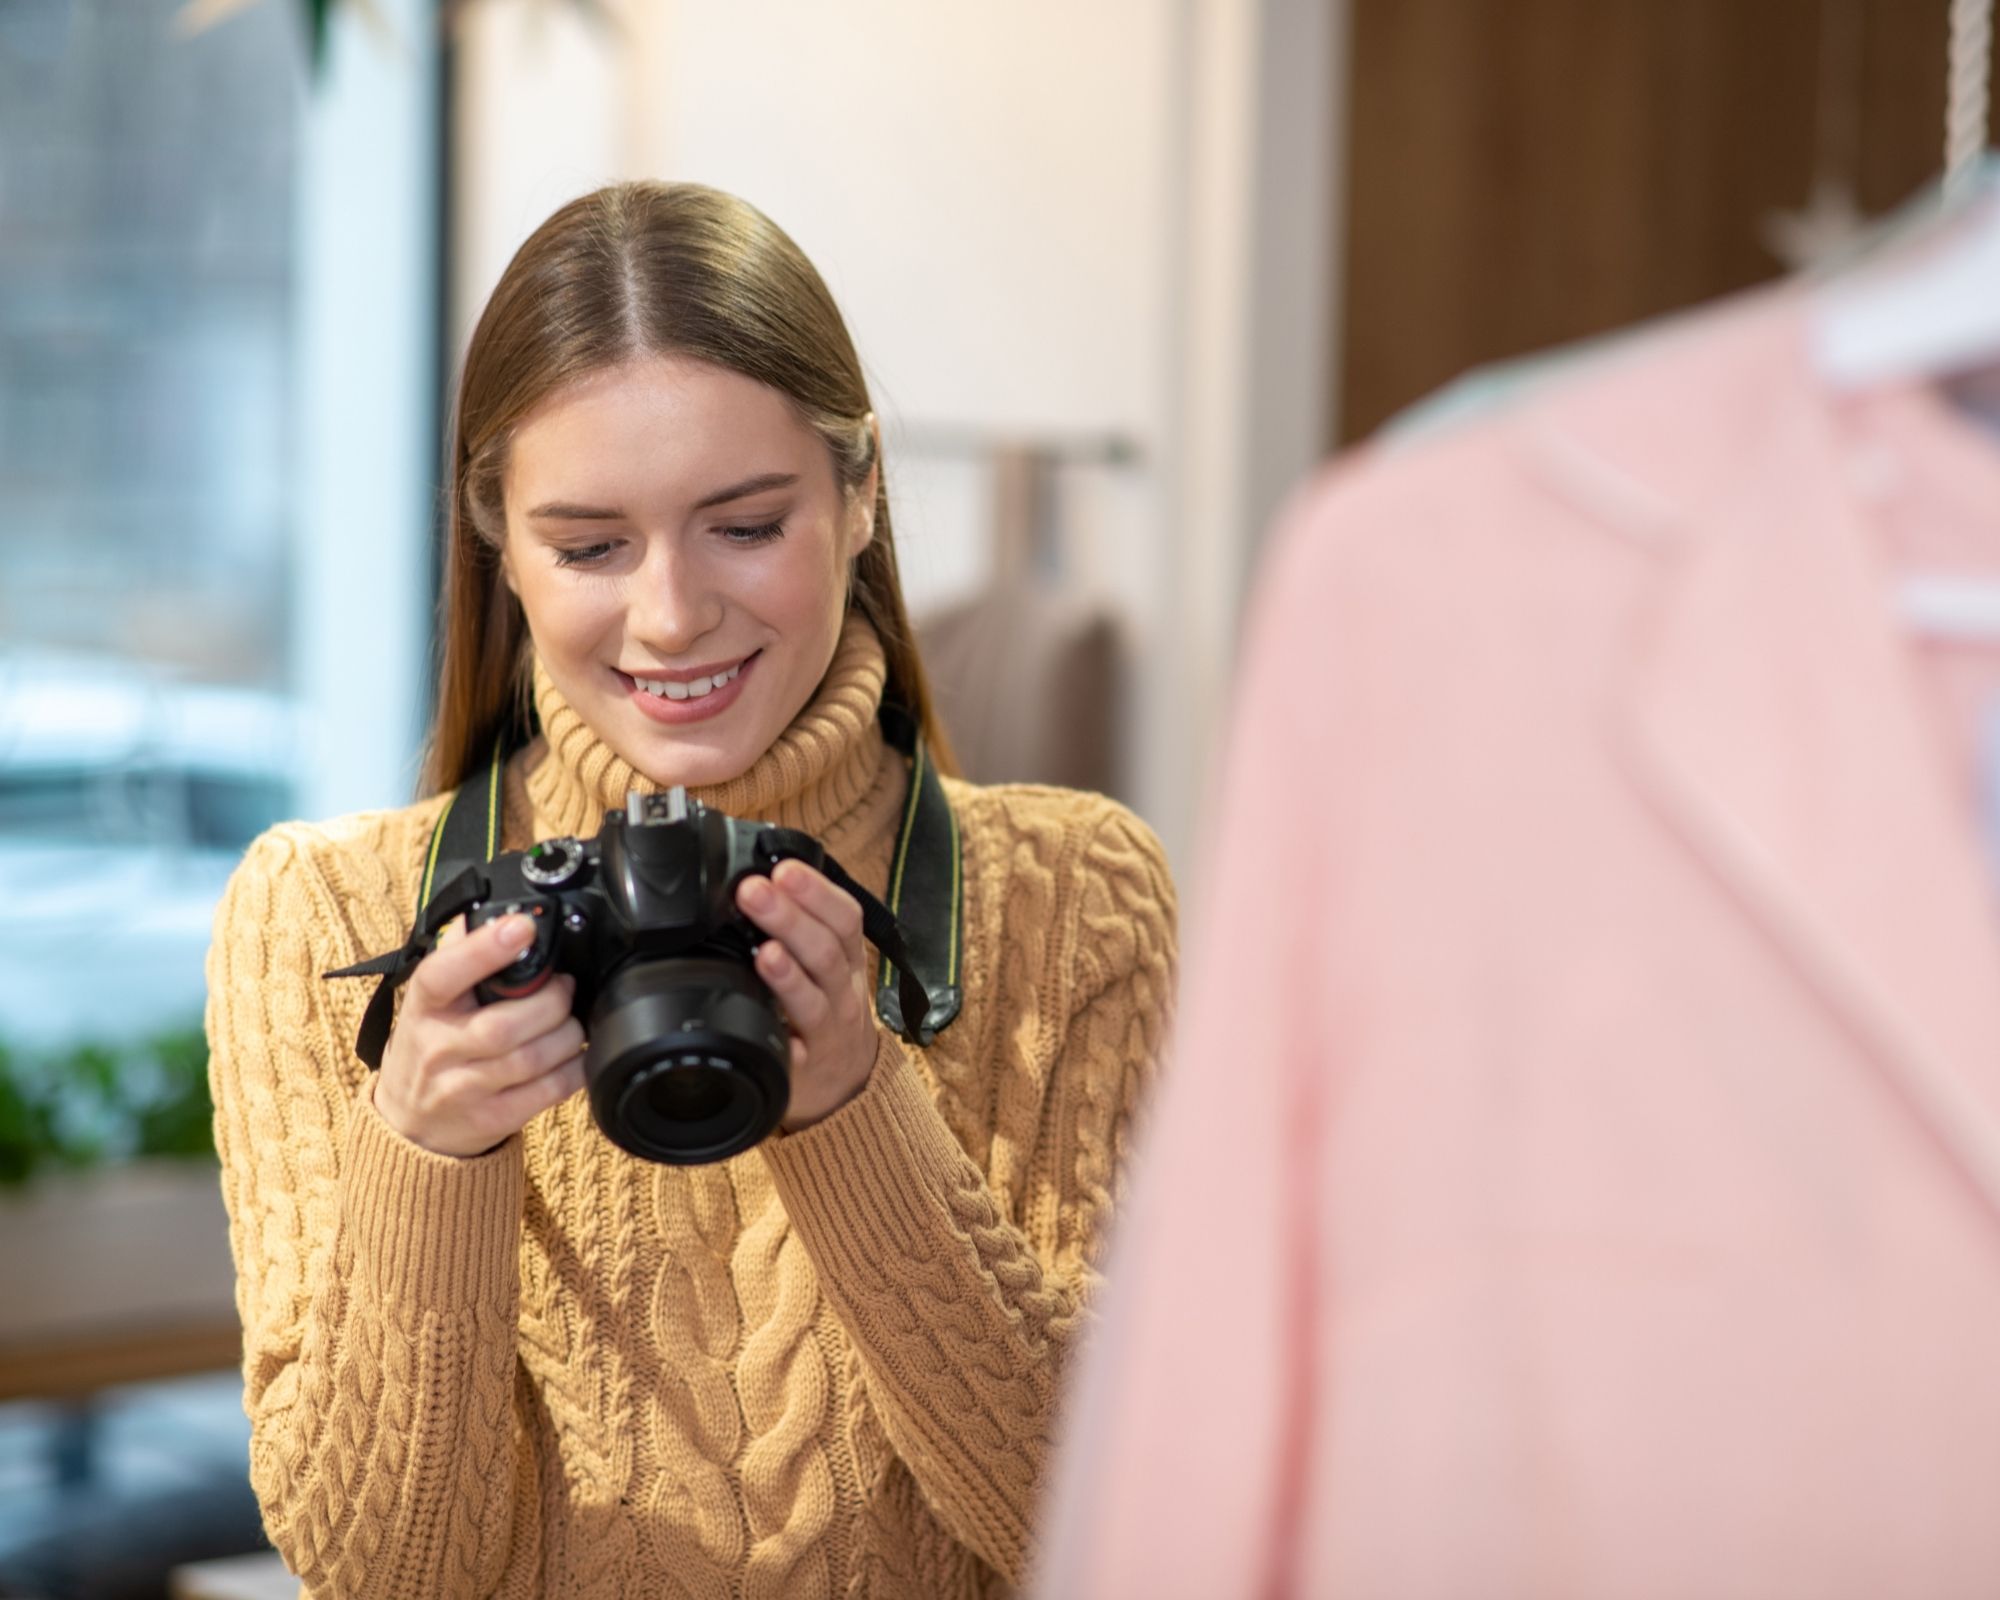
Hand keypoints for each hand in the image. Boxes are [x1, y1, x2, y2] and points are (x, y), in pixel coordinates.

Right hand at [374, 912, 587, 1156]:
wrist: (409, 1124)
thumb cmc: (429, 1047)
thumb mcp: (429, 1002)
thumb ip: (459, 959)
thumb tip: (493, 912)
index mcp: (423, 1008)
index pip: (441, 975)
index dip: (484, 950)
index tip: (522, 926)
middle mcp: (438, 1049)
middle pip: (503, 1025)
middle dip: (551, 1001)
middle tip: (565, 987)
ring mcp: (462, 1089)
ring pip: (531, 1058)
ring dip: (567, 1034)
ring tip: (571, 1022)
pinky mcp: (491, 1119)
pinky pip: (546, 1092)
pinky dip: (573, 1069)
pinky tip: (575, 1055)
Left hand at [735, 861, 878, 1131]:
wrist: (839, 1085)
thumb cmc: (823, 1015)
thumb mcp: (822, 969)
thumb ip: (798, 928)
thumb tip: (757, 878)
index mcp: (847, 960)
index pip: (845, 917)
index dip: (817, 891)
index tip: (783, 867)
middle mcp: (843, 992)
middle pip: (827, 949)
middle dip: (791, 916)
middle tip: (755, 890)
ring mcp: (828, 1030)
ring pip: (815, 993)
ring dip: (786, 967)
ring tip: (763, 946)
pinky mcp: (806, 1066)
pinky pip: (796, 1043)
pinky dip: (781, 1023)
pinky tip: (762, 1006)